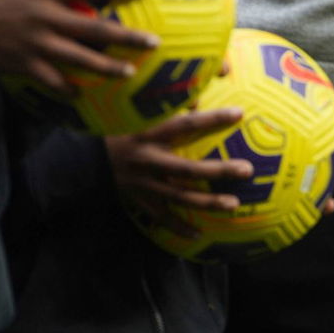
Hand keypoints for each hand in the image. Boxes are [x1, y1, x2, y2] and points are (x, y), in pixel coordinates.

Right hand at [0, 0, 154, 93]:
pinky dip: (67, 86)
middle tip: (153, 43)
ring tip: (130, 72)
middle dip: (127, 38)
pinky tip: (82, 92)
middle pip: (94, 30)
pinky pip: (49, 79)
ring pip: (79, 60)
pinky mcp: (19, 64)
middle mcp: (44, 19)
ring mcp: (33, 45)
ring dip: (106, 68)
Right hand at [106, 107, 250, 235]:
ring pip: (179, 197)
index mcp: (149, 135)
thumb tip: (199, 97)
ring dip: (207, 202)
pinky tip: (198, 235)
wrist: (86, 160)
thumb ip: (169, 108)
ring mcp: (144, 184)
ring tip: (234, 204)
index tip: (239, 114)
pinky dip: (179, 227)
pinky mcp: (140, 200)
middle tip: (246, 170)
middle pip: (186, 169)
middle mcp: (148, 161)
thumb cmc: (120, 130)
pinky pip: (161, 217)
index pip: (184, 125)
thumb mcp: (139, 115)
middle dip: (217, 171)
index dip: (211, 119)